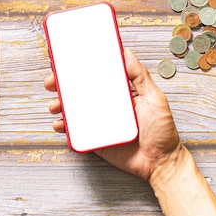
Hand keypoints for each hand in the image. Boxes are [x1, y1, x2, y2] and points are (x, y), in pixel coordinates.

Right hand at [44, 48, 182, 181]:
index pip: (96, 76)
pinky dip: (64, 127)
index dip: (80, 68)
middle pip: (80, 91)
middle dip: (62, 85)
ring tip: (55, 105)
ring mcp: (100, 123)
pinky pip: (75, 132)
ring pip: (73, 110)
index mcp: (120, 92)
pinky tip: (59, 123)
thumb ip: (140, 76)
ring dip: (59, 105)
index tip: (65, 60)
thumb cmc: (162, 131)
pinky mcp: (95, 140)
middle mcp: (107, 105)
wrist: (161, 164)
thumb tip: (126, 52)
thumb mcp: (154, 98)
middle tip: (52, 82)